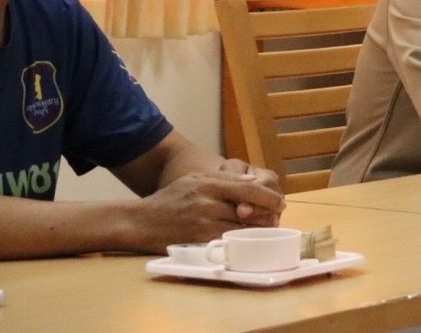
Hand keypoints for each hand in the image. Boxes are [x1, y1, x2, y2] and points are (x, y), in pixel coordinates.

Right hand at [127, 170, 287, 253]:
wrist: (140, 221)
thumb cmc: (170, 198)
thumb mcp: (195, 179)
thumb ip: (225, 179)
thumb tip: (254, 181)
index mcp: (210, 184)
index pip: (249, 189)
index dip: (269, 197)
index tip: (280, 203)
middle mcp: (208, 202)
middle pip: (248, 210)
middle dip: (265, 216)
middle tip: (275, 219)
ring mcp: (203, 223)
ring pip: (240, 228)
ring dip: (255, 231)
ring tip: (263, 230)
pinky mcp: (197, 240)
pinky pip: (226, 241)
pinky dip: (238, 241)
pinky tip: (245, 241)